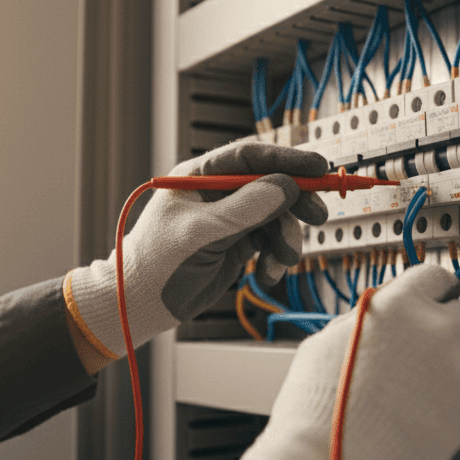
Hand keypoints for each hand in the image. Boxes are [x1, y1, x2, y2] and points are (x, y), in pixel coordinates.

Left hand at [65, 141, 328, 360]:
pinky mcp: (239, 244)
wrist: (142, 303)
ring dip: (286, 239)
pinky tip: (267, 274)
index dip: (287, 159)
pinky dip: (276, 258)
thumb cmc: (157, 262)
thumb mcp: (202, 232)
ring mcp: (231, 219)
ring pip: (277, 217)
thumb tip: (286, 186)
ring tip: (281, 261)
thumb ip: (245, 208)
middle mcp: (219, 193)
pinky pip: (271, 242)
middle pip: (272, 185)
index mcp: (202, 176)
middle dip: (296, 201)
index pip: (251, 157)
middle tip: (317, 215)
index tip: (318, 167)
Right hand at [230, 264, 459, 459]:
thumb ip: (367, 320)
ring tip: (416, 405)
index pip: (436, 277)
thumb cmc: (319, 415)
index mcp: (399, 305)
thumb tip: (383, 315)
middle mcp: (438, 329)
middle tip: (420, 364)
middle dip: (445, 335)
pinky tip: (425, 429)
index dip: (433, 293)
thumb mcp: (327, 343)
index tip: (434, 303)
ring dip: (454, 374)